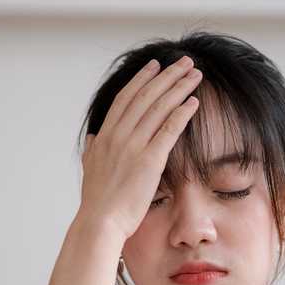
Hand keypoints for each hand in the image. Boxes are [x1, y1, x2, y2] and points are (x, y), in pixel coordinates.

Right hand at [79, 54, 203, 239]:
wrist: (100, 222)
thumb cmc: (98, 202)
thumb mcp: (90, 170)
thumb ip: (93, 151)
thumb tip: (93, 137)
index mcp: (105, 136)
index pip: (126, 99)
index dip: (142, 80)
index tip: (155, 65)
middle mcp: (118, 136)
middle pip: (146, 97)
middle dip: (167, 76)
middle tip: (183, 62)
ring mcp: (133, 146)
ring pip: (159, 108)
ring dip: (178, 88)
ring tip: (194, 74)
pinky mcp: (149, 161)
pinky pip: (168, 130)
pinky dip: (181, 114)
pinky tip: (193, 102)